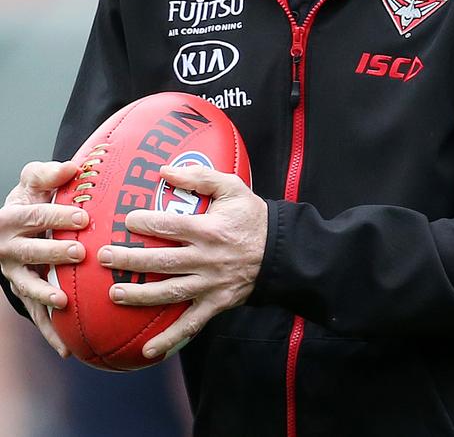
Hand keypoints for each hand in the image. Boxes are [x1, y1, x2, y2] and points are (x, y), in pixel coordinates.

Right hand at [0, 160, 88, 356]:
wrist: (12, 223)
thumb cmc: (30, 197)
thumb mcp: (33, 179)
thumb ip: (49, 173)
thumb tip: (72, 166)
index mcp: (11, 219)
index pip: (35, 217)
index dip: (57, 217)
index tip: (83, 216)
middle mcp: (8, 249)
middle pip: (32, 252)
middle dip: (54, 254)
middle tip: (79, 253)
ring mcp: (15, 275)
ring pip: (29, 287)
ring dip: (45, 296)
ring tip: (64, 303)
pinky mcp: (25, 294)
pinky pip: (36, 315)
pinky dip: (50, 332)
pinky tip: (68, 349)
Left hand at [97, 164, 267, 359]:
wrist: (281, 251)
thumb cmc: (252, 216)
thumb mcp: (232, 187)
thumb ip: (200, 176)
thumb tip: (164, 171)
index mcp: (209, 229)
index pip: (170, 226)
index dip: (144, 223)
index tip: (125, 221)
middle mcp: (206, 258)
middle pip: (162, 261)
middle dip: (129, 260)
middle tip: (103, 257)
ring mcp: (210, 284)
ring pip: (169, 292)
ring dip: (139, 296)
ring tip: (114, 294)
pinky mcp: (215, 303)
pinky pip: (190, 324)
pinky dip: (169, 339)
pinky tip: (147, 350)